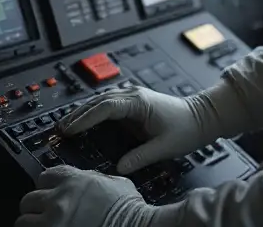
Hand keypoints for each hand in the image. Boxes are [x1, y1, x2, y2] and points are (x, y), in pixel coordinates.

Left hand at [13, 165, 152, 226]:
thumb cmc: (130, 209)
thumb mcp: (115, 183)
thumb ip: (93, 179)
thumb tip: (82, 181)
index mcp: (75, 181)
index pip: (45, 176)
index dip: (48, 186)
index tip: (50, 194)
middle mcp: (59, 199)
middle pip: (29, 199)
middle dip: (37, 207)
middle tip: (45, 214)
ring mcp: (53, 222)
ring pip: (23, 221)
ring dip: (33, 223)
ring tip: (44, 226)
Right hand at [58, 86, 219, 173]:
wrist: (203, 116)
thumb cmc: (187, 128)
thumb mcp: (164, 146)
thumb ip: (141, 157)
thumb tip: (119, 167)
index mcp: (139, 102)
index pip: (105, 107)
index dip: (85, 118)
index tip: (70, 129)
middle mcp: (134, 95)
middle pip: (98, 101)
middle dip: (77, 114)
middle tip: (59, 129)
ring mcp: (133, 97)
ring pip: (101, 101)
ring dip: (83, 111)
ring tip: (66, 125)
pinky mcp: (134, 103)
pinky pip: (108, 105)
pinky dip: (93, 112)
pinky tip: (84, 120)